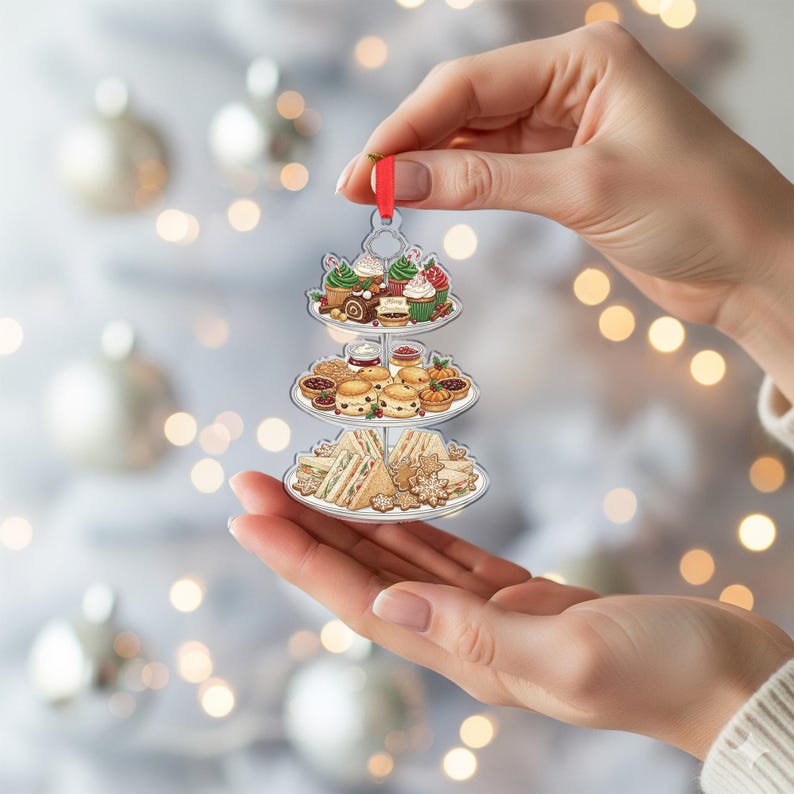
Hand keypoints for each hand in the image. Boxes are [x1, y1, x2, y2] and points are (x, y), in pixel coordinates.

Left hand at [229, 472, 793, 759]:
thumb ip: (474, 637)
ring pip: (397, 561)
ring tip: (297, 489)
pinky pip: (444, 555)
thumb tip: (385, 608)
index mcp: (468, 656)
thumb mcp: (569, 659)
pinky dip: (407, 527)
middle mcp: (463, 638)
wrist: (723, 676)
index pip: (360, 598)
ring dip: (345, 525)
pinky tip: (380, 508)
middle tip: (249, 483)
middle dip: (303, 530)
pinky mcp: (518, 596)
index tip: (249, 515)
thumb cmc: (664, 671)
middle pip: (363, 575)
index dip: (299, 556)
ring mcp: (488, 616)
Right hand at [336, 23, 793, 401]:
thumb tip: (396, 180)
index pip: (471, 84)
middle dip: (410, 147)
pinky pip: (498, 171)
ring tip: (379, 197)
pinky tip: (426, 199)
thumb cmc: (696, 208)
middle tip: (356, 186)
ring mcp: (568, 129)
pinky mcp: (568, 171)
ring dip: (431, 169)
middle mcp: (572, 85)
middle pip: (467, 108)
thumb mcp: (581, 188)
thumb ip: (484, 183)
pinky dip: (462, 187)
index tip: (364, 168)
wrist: (752, 264)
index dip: (409, 126)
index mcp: (585, 60)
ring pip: (478, 142)